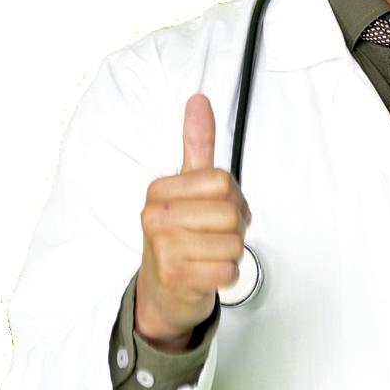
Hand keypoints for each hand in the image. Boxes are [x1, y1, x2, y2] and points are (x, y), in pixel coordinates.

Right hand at [135, 94, 251, 346]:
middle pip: (231, 213)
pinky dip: (226, 275)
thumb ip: (197, 144)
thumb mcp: (188, 187)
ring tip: (208, 255)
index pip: (224, 181)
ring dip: (231, 254)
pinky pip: (228, 271)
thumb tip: (199, 99)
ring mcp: (161, 247)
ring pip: (233, 243)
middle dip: (235, 228)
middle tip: (215, 237)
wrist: (162, 290)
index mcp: (159, 189)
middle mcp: (154, 215)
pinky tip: (206, 273)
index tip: (218, 209)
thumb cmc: (182, 235)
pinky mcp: (174, 277)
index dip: (234, 198)